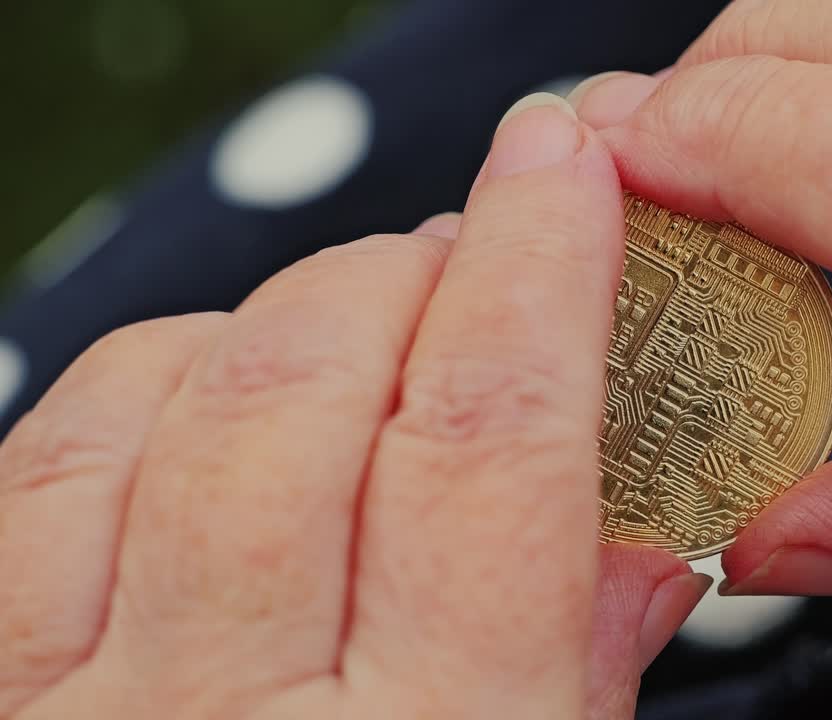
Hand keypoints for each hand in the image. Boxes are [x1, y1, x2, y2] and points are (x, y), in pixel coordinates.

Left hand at [0, 95, 709, 719]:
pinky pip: (40, 460)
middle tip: (468, 269)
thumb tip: (650, 555)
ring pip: (171, 396)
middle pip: (316, 384)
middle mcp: (233, 716)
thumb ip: (591, 678)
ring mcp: (86, 702)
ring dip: (286, 316)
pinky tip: (212, 401)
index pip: (490, 440)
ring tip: (354, 332)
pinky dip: (149, 382)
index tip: (560, 168)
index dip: (537, 266)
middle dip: (410, 273)